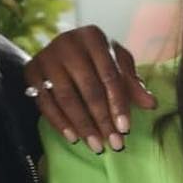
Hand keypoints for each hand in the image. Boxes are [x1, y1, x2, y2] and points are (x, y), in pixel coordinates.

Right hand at [23, 27, 156, 153]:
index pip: (110, 75)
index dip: (118, 104)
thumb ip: (132, 84)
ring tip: (96, 146)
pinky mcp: (31, 71)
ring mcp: (47, 57)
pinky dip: (60, 123)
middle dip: (103, 120)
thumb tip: (151, 104)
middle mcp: (67, 43)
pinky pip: (45, 103)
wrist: (61, 49)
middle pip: (88, 89)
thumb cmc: (97, 57)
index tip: (125, 129)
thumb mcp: (117, 64)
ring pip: (66, 98)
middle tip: (115, 144)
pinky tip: (73, 138)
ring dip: (83, 126)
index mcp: (93, 37)